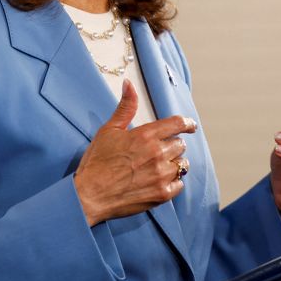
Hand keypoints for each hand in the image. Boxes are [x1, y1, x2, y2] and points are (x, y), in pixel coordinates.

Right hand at [74, 80, 197, 226]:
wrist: (89, 195)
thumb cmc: (96, 163)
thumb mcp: (109, 130)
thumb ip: (125, 107)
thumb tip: (129, 85)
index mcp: (146, 135)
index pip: (178, 123)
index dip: (187, 123)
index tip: (190, 126)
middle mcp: (157, 154)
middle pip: (180, 144)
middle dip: (172, 145)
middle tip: (158, 151)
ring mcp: (161, 175)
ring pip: (182, 165)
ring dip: (173, 164)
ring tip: (157, 167)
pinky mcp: (161, 193)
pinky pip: (179, 184)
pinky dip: (172, 182)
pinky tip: (158, 181)